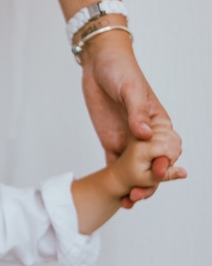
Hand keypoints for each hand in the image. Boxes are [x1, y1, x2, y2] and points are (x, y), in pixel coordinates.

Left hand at [78, 30, 177, 206]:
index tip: (160, 174)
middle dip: (149, 182)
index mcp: (158, 122)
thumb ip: (136, 112)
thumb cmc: (120, 69)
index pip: (167, 148)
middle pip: (152, 164)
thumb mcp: (129, 89)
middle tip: (139, 195)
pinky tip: (118, 195)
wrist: (98, 63)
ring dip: (134, 186)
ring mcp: (128, 140)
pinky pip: (115, 164)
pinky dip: (117, 179)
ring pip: (135, 169)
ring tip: (129, 202)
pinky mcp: (111, 141)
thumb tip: (144, 134)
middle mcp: (145, 134)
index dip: (165, 162)